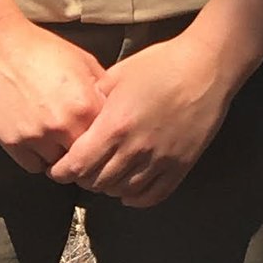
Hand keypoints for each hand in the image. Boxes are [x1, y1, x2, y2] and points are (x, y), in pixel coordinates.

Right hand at [0, 16, 110, 171]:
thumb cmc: (42, 49)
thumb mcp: (83, 61)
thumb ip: (104, 90)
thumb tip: (119, 113)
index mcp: (87, 105)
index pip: (107, 141)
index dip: (104, 141)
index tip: (99, 140)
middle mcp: (64, 125)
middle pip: (84, 159)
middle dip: (82, 152)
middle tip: (76, 144)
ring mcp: (37, 136)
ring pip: (59, 166)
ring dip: (58, 156)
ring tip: (53, 137)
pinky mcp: (12, 143)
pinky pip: (33, 166)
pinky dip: (36, 157)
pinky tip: (34, 138)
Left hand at [48, 31, 237, 206]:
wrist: (206, 67)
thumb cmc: (160, 65)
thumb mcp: (116, 75)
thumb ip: (95, 100)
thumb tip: (82, 115)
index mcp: (114, 126)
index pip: (78, 165)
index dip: (62, 172)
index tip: (57, 170)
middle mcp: (135, 149)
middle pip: (97, 182)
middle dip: (83, 179)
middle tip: (80, 171)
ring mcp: (160, 160)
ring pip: (123, 191)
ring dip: (108, 187)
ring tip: (103, 177)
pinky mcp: (181, 165)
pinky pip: (153, 195)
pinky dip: (136, 198)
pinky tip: (128, 191)